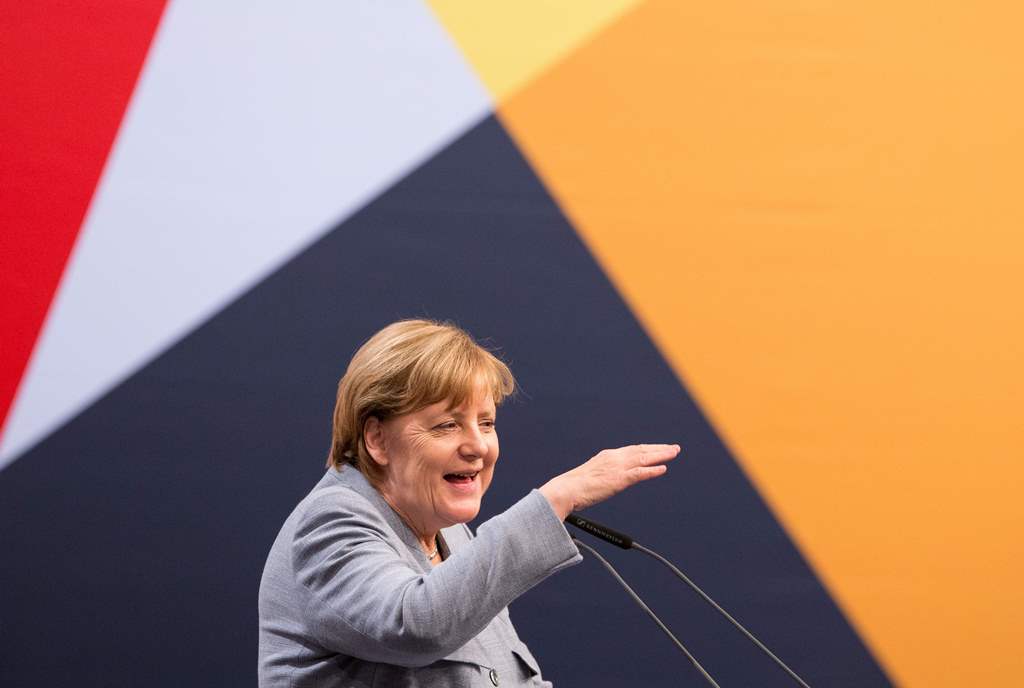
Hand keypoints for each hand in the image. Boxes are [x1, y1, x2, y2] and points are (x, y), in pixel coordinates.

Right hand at [539, 444, 679, 519]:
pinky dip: (652, 470)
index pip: (631, 450)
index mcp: (607, 457)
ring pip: (644, 458)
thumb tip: (605, 482)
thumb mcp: (591, 477)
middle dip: (658, 448)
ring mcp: (617, 468)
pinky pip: (640, 473)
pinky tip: (663, 469)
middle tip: (673, 447)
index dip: (647, 449)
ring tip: (674, 452)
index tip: (658, 449)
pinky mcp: (618, 479)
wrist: (565, 490)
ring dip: (660, 455)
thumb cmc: (573, 488)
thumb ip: (603, 477)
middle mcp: (614, 458)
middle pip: (641, 450)